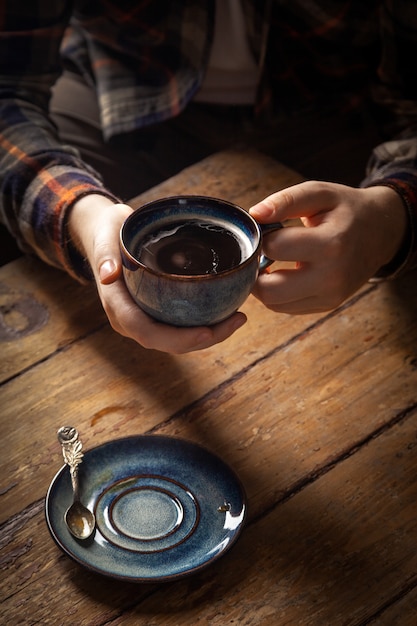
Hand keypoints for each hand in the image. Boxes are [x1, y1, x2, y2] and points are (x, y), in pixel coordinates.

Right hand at [68, 195, 245, 352]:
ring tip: (239, 318)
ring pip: (177, 340)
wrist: (105, 233)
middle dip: (203, 340)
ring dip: (210, 336)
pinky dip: (205, 325)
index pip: (147, 332)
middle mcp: (130, 320)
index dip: (177, 338)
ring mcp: (144, 318)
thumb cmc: (108, 233)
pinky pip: (180, 327)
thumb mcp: (104, 236)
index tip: (207, 332)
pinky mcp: (156, 312)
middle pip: (168, 343)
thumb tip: (108, 275)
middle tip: (237, 321)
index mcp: (117, 307)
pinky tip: (228, 312)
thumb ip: (105, 254)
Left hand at [249, 181, 406, 313]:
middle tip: (258, 253)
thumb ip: (286, 201)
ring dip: (263, 284)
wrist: (381, 231)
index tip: (265, 229)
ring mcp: (330, 295)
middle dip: (254, 271)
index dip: (261, 237)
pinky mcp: (327, 305)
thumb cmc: (346, 209)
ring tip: (270, 262)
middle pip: (270, 290)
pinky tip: (283, 273)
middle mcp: (332, 277)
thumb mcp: (320, 193)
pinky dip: (277, 293)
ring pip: (274, 304)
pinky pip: (286, 308)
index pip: (275, 248)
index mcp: (331, 243)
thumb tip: (254, 214)